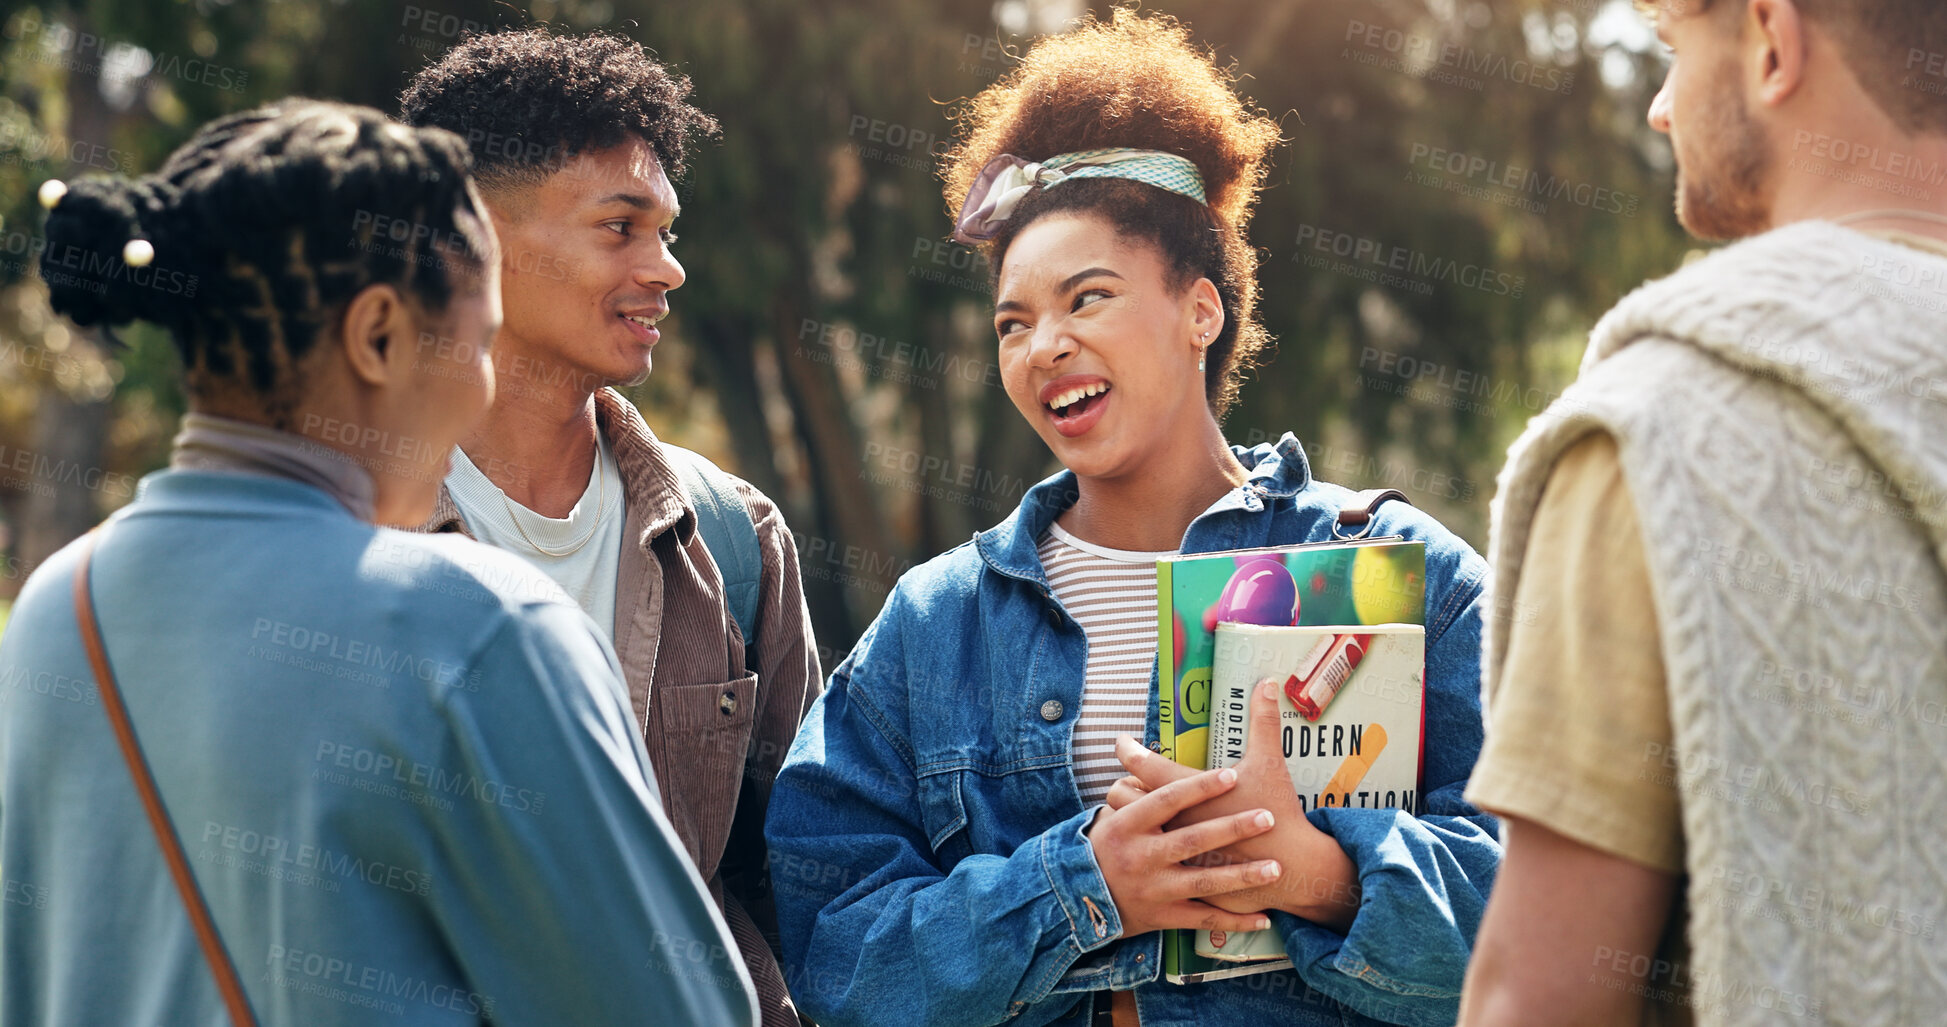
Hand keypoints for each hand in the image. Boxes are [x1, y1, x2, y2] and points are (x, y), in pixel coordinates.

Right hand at [1085, 764, 1285, 937]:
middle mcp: (1140, 856)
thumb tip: (1134, 746)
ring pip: (1204, 881)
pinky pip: (1203, 918)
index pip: (1166, 799)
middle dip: (1233, 828)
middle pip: (1193, 838)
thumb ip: (1133, 792)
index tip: (1231, 774)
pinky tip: (1263, 916)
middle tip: (1267, 817)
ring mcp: (1152, 888)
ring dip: (1242, 876)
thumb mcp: (1108, 817)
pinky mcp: (1161, 916)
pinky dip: (1234, 920)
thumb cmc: (1102, 849)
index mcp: (1126, 825)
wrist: (1074, 899)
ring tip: (1275, 869)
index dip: (1199, 787)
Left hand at [1106, 679, 1360, 929]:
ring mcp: (1172, 848)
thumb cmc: (1277, 811)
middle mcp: (1171, 818)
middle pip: (1122, 796)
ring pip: (1131, 829)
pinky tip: (1154, 840)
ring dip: (1131, 816)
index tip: (1123, 741)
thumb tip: (1267, 682)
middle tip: (1130, 777)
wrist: (1290, 867)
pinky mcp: (1179, 871)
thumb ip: (1263, 720)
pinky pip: (1148, 857)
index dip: (1126, 748)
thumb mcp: (1269, 762)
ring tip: (1136, 807)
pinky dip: (1148, 845)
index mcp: (1185, 789)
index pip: (1139, 763)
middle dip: (1123, 784)